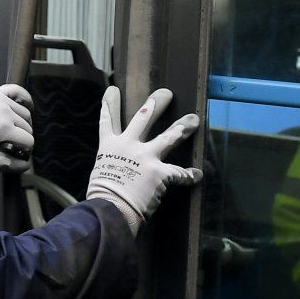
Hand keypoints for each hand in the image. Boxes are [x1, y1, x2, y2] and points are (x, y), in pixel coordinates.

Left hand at [0, 84, 33, 172]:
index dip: (25, 151)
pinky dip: (25, 97)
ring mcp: (1, 100)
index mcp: (3, 129)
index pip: (29, 141)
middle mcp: (6, 113)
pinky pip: (17, 90)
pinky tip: (27, 106)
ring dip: (23, 124)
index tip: (17, 154)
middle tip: (12, 145)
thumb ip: (4, 163)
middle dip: (23, 138)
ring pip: (25, 113)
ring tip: (13, 131)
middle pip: (28, 128)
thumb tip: (26, 165)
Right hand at [85, 87, 201, 231]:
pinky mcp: (160, 172)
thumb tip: (119, 170)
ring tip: (193, 120)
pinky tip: (198, 174)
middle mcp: (128, 145)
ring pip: (167, 137)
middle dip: (155, 105)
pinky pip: (179, 173)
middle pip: (142, 119)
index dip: (109, 105)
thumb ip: (113, 165)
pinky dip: (189, 175)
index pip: (108, 121)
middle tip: (165, 93)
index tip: (112, 90)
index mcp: (109, 146)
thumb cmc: (102, 195)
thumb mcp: (101, 173)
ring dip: (181, 128)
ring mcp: (145, 157)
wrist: (111, 208)